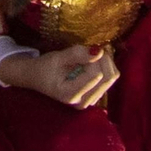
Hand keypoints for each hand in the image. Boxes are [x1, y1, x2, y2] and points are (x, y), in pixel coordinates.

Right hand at [2, 43, 119, 106]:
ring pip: (111, 77)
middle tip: (90, 49)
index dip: (94, 58)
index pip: (96, 75)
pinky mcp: (95, 94)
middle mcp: (84, 102)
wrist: (38, 78)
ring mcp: (90, 100)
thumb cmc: (45, 68)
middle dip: (103, 58)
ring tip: (89, 56)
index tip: (86, 49)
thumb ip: (76, 54)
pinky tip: (93, 62)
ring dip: (105, 61)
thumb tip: (99, 51)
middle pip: (107, 77)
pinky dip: (106, 65)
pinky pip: (110, 77)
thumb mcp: (57, 58)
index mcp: (72, 95)